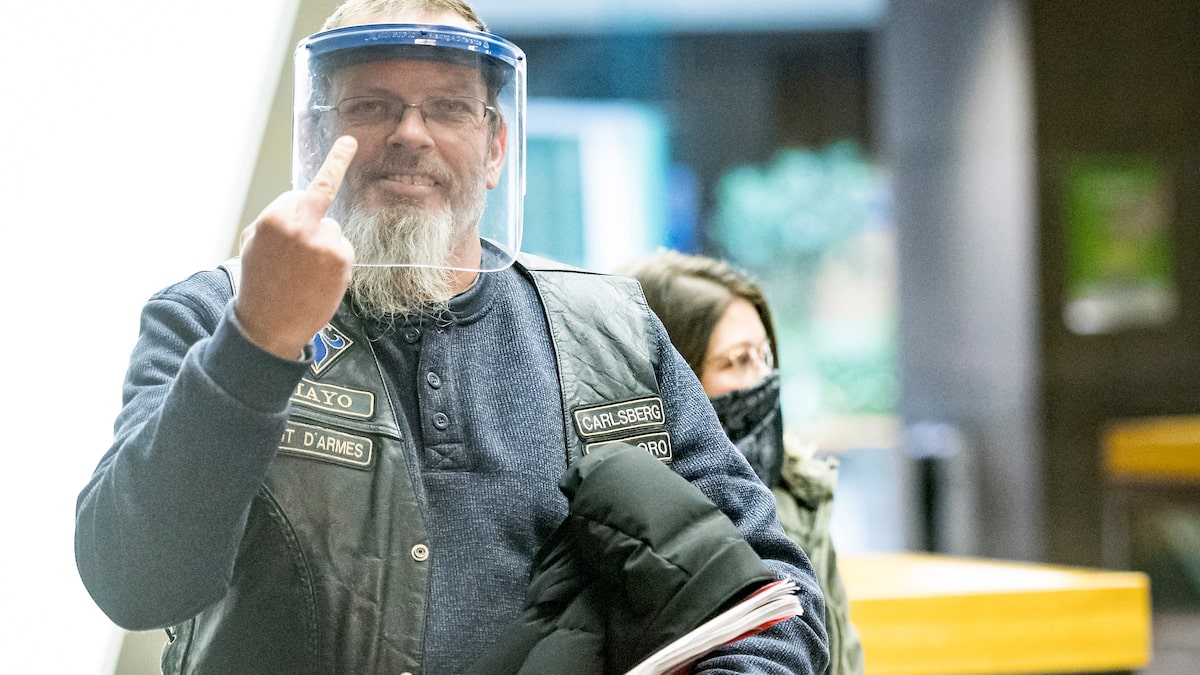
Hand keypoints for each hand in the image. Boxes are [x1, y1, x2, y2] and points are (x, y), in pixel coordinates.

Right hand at [235, 136, 356, 358]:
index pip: (303, 190)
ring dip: (322, 243)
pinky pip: (342, 249)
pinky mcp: (342, 260)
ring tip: (303, 273)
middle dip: (327, 184)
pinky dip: (334, 261)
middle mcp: (301, 225)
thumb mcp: (253, 243)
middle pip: (318, 202)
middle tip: (343, 155)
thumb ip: (278, 219)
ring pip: (332, 229)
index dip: (327, 169)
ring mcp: (324, 242)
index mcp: (274, 218)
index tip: (348, 144)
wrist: (269, 325)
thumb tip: (301, 202)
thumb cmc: (259, 282)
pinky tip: (317, 280)